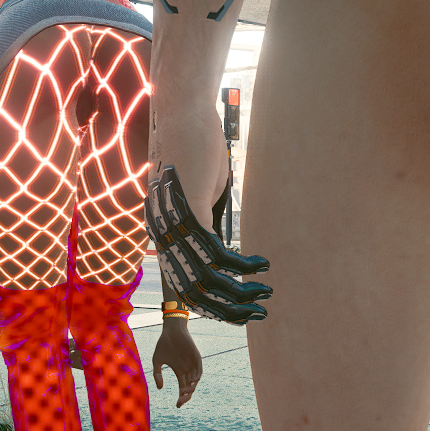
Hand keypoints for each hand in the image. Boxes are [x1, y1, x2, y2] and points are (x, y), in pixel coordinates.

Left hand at [146, 165, 270, 323]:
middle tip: (257, 315)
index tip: (237, 313)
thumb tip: (218, 247)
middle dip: (227, 311)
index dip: (211, 307)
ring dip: (239, 292)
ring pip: (206, 277)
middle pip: (193, 292)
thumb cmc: (193, 153)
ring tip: (265, 292)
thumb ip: (204, 223)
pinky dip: (241, 263)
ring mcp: (173, 225)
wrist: (181, 115)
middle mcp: (163, 236)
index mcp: (164, 236)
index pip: (184, 289)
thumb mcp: (200, 197)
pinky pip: (216, 251)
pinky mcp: (188, 210)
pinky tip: (261, 263)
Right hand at [151, 319, 202, 406]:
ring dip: (191, 388)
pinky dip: (197, 377)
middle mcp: (187, 369)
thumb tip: (160, 388)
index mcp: (179, 371)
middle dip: (185, 396)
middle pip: (189, 387)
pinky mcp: (196, 357)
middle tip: (180, 402)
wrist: (170, 330)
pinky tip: (192, 382)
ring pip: (195, 380)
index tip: (177, 406)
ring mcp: (192, 364)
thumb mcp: (157, 361)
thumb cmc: (164, 344)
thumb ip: (157, 374)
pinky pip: (199, 370)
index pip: (183, 388)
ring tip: (185, 394)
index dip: (181, 398)